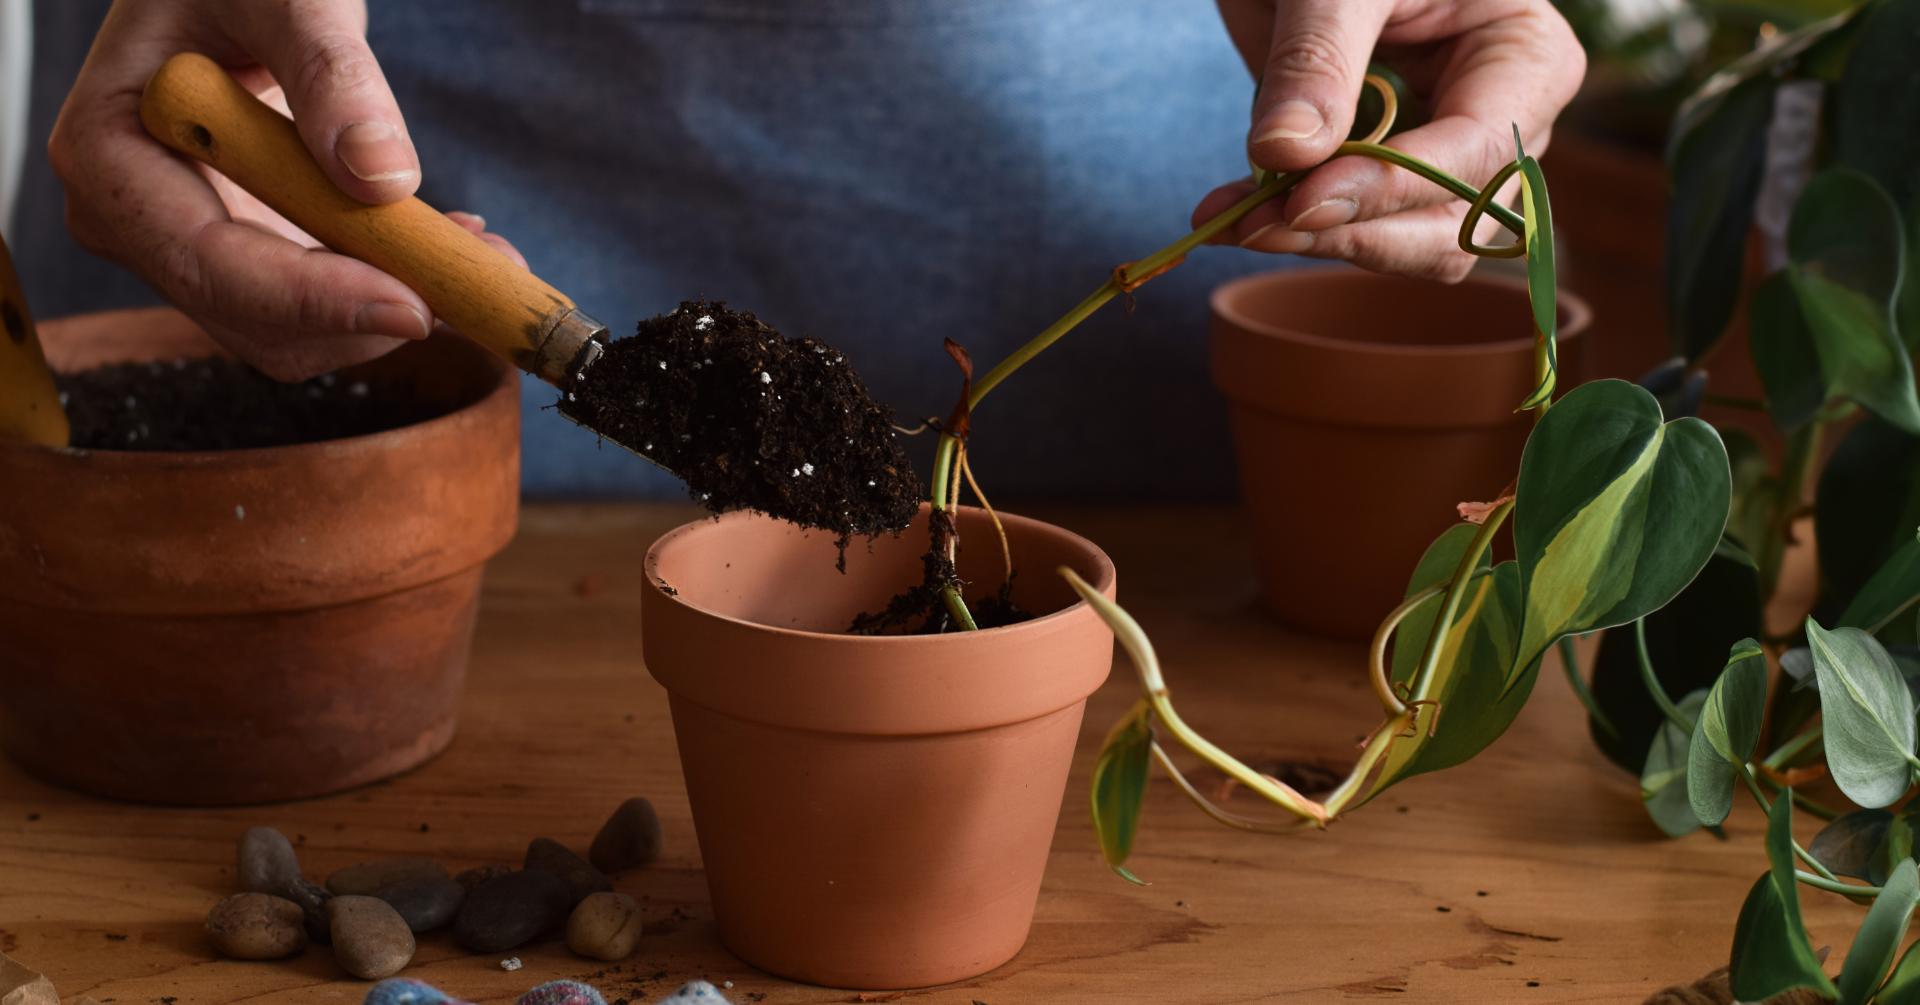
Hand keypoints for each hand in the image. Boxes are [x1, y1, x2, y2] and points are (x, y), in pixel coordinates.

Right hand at [47, 0, 523, 379]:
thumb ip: (330, 73)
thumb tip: (380, 174)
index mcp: (109, 156)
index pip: (208, 265)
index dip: (314, 299)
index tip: (415, 303)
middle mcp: (136, 222)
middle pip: (257, 323)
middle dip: (371, 312)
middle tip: (479, 268)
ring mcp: (189, 248)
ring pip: (300, 334)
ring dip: (396, 305)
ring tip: (473, 243)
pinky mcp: (247, 259)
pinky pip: (324, 307)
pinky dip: (393, 287)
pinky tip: (442, 238)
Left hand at [1194, 0, 1584, 280]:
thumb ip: (1316, 60)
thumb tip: (1286, 153)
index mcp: (1526, 59)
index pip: (1476, 153)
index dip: (1391, 188)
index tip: (1303, 203)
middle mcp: (1502, 122)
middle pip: (1453, 223)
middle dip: (1355, 233)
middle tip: (1258, 226)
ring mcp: (1447, 155)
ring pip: (1407, 245)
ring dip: (1319, 242)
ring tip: (1236, 220)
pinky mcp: (1386, 172)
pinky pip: (1354, 226)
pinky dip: (1292, 228)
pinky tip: (1230, 215)